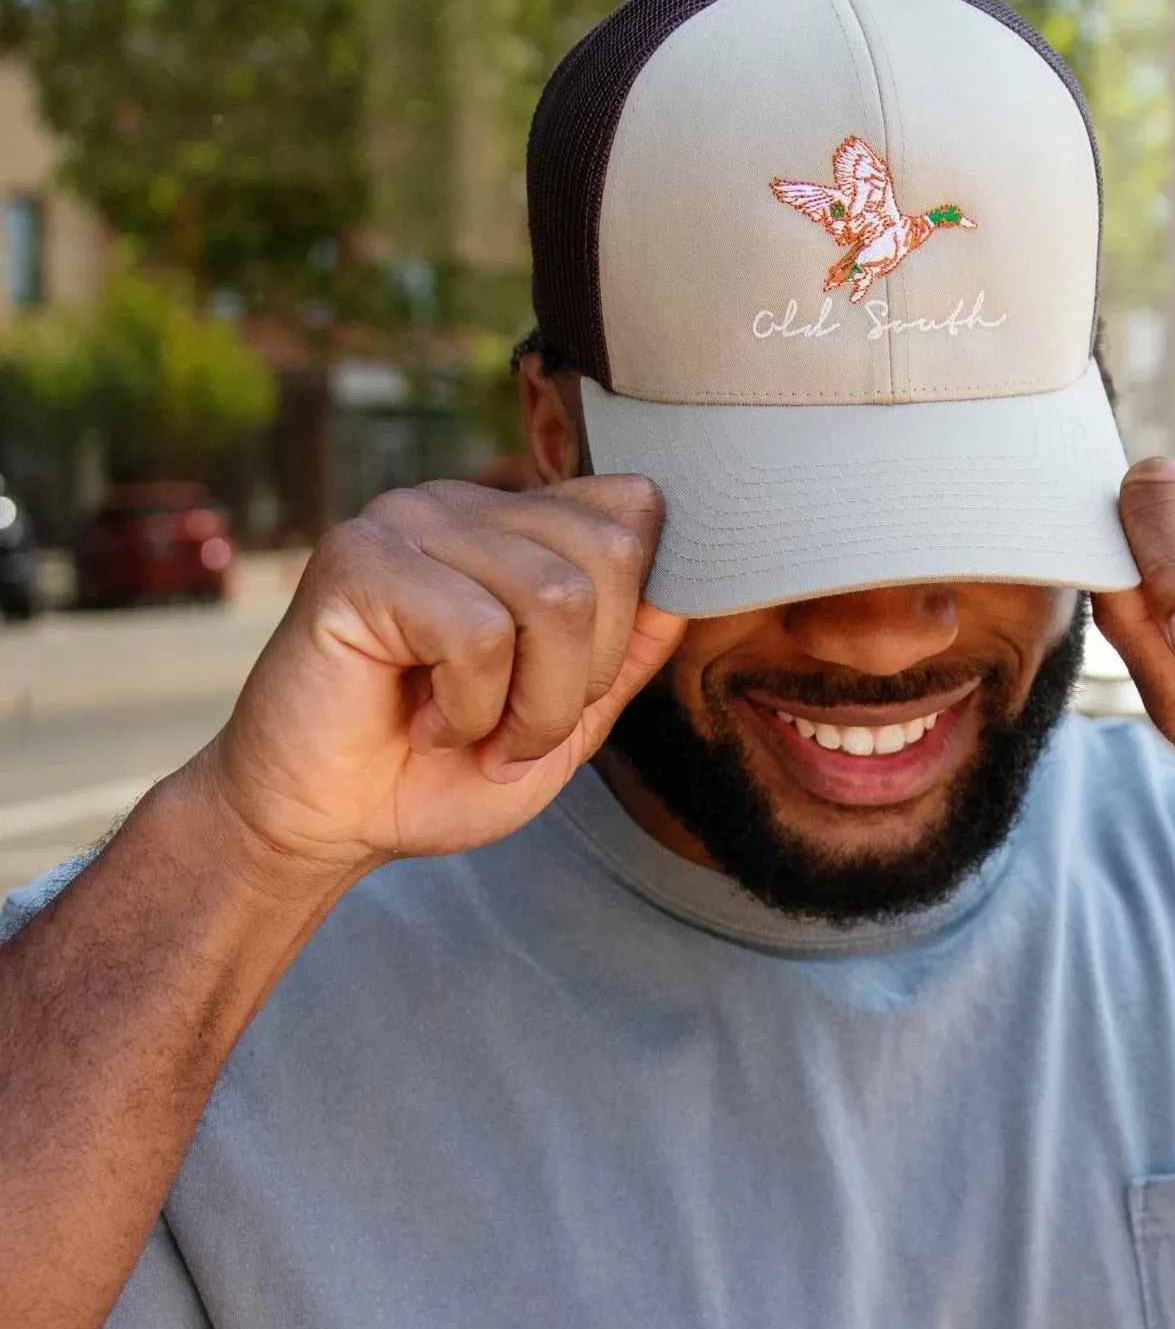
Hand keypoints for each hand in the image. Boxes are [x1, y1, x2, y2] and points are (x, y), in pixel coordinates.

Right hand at [197, 477, 683, 881]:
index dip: (633, 613)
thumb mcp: (570, 718)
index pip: (634, 509)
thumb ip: (631, 650)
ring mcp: (410, 519)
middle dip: (583, 676)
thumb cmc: (440, 770)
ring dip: (530, 705)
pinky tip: (424, 722)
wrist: (323, 824)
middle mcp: (467, 503)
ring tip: (472, 731)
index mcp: (519, 524)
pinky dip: (470, 707)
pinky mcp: (358, 559)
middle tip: (518, 729)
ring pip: (553, 598)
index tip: (575, 685)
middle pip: (610, 555)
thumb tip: (697, 588)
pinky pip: (477, 631)